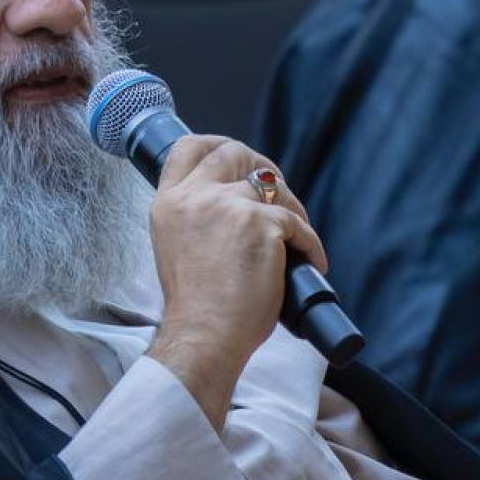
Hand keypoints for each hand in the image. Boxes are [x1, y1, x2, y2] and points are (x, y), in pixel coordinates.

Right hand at [144, 135, 326, 426]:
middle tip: (279, 194)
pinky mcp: (261, 223)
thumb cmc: (196, 307)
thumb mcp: (178, 248)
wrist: (204, 336)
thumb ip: (197, 219)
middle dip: (262, 167)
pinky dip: (310, 244)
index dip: (216, 143)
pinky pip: (298, 223)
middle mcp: (194, 197)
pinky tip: (311, 263)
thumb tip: (237, 207)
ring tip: (298, 240)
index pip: (187, 148)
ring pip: (273, 186)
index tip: (237, 155)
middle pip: (234, 152)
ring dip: (292, 208)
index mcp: (168, 204)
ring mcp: (227, 205)